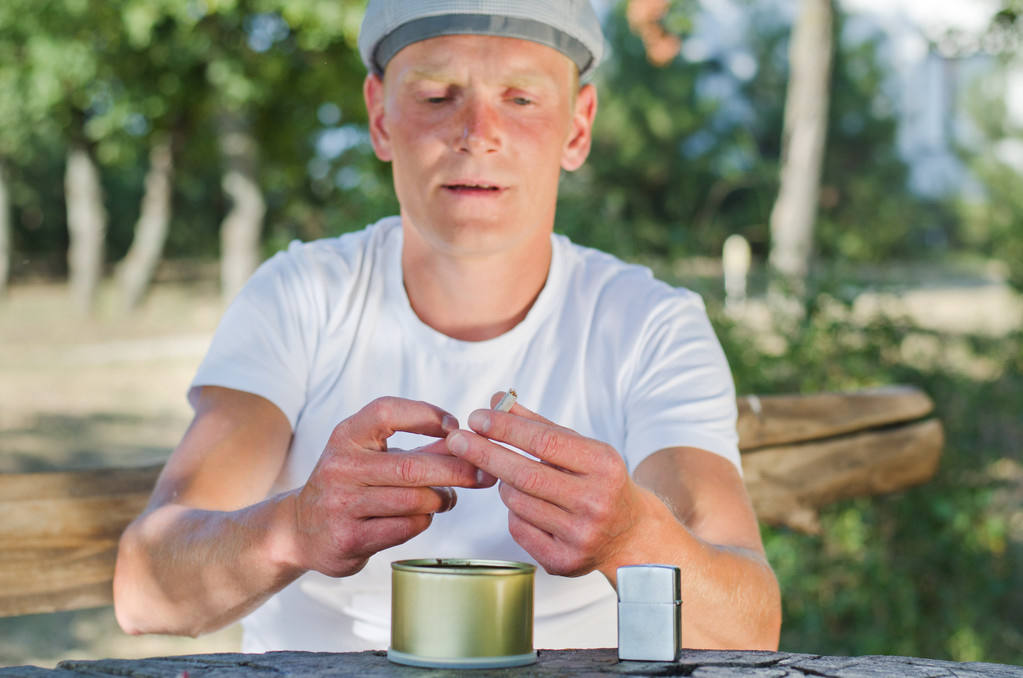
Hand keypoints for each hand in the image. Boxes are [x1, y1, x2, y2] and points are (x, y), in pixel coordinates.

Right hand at [289, 397, 494, 577]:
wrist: (299, 529)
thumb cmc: (349, 484)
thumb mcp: (372, 455)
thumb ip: (419, 446)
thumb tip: (468, 440)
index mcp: (346, 436)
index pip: (387, 412)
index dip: (426, 415)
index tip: (454, 427)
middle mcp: (340, 467)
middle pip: (412, 465)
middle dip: (456, 469)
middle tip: (483, 473)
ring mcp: (341, 505)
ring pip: (414, 500)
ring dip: (442, 499)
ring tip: (448, 497)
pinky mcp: (349, 539)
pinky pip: (406, 527)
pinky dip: (424, 520)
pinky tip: (423, 515)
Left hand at [446, 394, 659, 578]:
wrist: (631, 533)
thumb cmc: (599, 480)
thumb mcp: (580, 447)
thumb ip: (538, 424)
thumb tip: (496, 399)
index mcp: (603, 465)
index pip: (545, 442)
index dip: (506, 429)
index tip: (477, 417)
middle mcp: (595, 502)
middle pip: (526, 475)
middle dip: (485, 454)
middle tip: (457, 439)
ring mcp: (580, 535)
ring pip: (517, 502)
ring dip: (503, 484)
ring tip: (511, 476)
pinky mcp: (564, 562)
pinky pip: (518, 529)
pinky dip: (514, 512)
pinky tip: (529, 506)